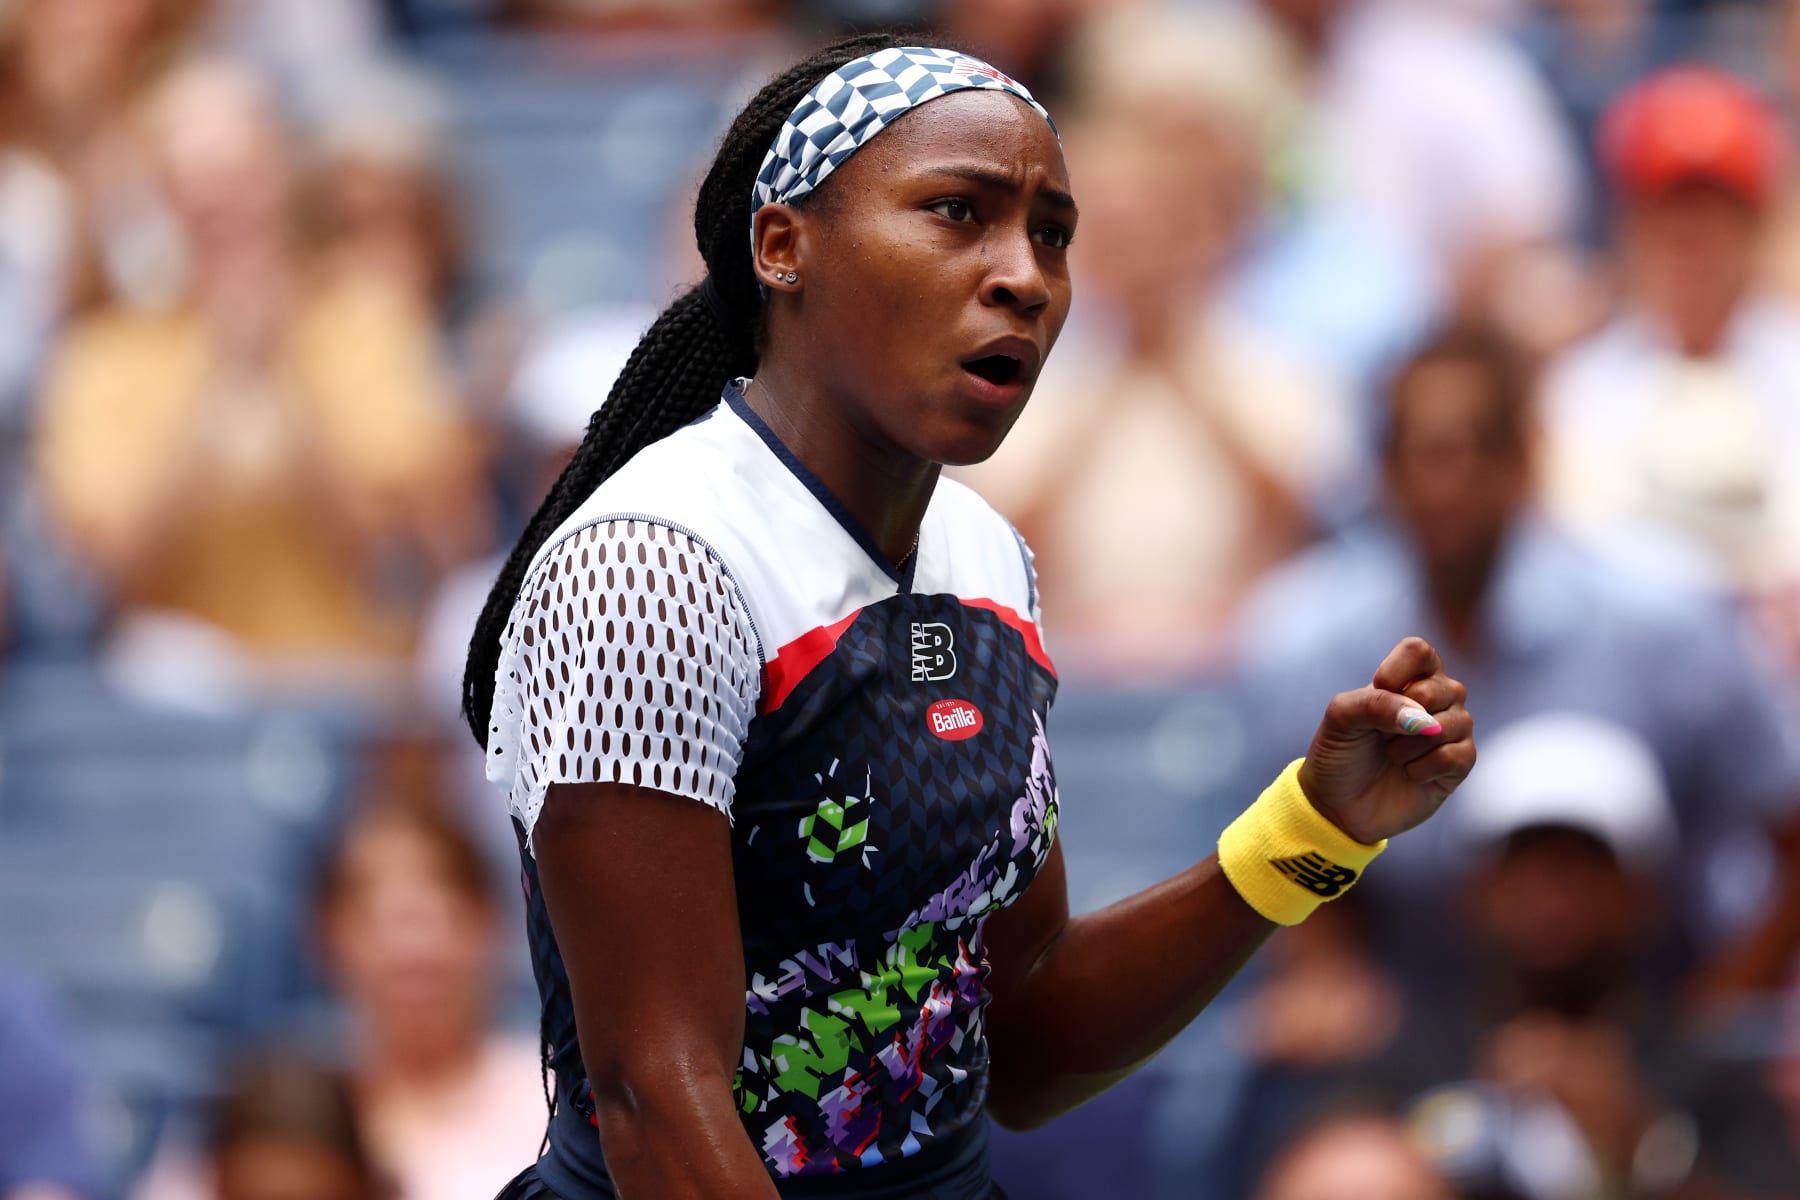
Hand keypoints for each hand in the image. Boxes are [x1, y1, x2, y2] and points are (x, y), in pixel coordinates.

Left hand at [1296, 637, 1473, 843]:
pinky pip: (1455, 756)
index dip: (1396, 671)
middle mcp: (1437, 698)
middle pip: (1440, 688)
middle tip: (1380, 736)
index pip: (1419, 651)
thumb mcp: (1341, 718)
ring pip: (1450, 724)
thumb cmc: (1339, 753)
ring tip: (1391, 757)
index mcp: (1407, 677)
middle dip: (1400, 718)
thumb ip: (1376, 703)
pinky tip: (1408, 774)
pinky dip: (1422, 768)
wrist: (1338, 804)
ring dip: (1408, 746)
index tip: (1376, 693)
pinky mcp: (1461, 764)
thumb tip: (1424, 719)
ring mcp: (1452, 730)